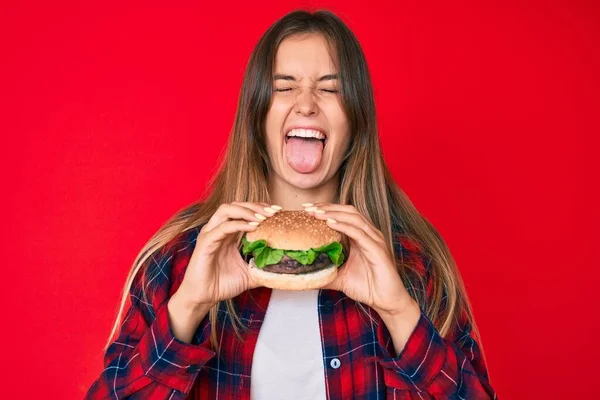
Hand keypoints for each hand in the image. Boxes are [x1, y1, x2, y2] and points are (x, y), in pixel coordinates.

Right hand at [176, 202, 277, 307]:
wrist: (203, 298)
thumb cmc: (222, 284)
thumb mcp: (249, 274)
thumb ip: (263, 268)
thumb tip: (282, 269)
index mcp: (228, 233)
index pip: (243, 211)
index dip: (260, 208)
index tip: (278, 211)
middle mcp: (218, 229)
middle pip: (236, 205)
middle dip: (256, 206)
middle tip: (273, 212)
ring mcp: (210, 234)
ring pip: (226, 210)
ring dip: (246, 211)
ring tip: (263, 217)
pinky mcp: (206, 242)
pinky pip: (223, 227)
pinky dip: (239, 224)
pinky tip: (253, 227)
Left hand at [305, 203, 417, 318]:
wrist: (386, 301)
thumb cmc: (367, 287)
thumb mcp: (340, 278)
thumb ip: (324, 273)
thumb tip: (304, 275)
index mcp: (360, 236)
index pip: (342, 215)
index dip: (325, 209)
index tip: (306, 208)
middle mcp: (369, 234)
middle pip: (347, 211)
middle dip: (327, 207)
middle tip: (307, 208)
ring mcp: (374, 240)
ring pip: (353, 218)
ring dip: (333, 213)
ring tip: (316, 213)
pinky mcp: (377, 249)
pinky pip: (359, 233)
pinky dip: (344, 226)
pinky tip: (330, 223)